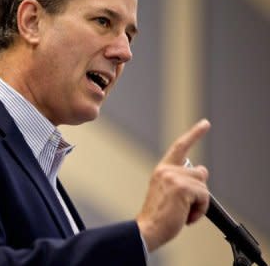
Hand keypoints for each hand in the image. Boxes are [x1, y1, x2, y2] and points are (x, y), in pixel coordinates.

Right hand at [136, 119, 210, 251]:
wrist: (147, 229)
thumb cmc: (158, 216)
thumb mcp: (169, 193)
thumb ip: (182, 179)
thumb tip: (202, 171)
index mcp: (162, 170)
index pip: (180, 147)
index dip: (194, 134)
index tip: (205, 123)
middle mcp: (166, 170)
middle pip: (200, 172)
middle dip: (199, 190)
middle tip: (185, 206)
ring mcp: (174, 177)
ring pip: (203, 186)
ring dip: (199, 203)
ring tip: (183, 212)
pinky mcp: (182, 188)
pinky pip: (205, 196)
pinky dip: (200, 210)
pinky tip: (186, 216)